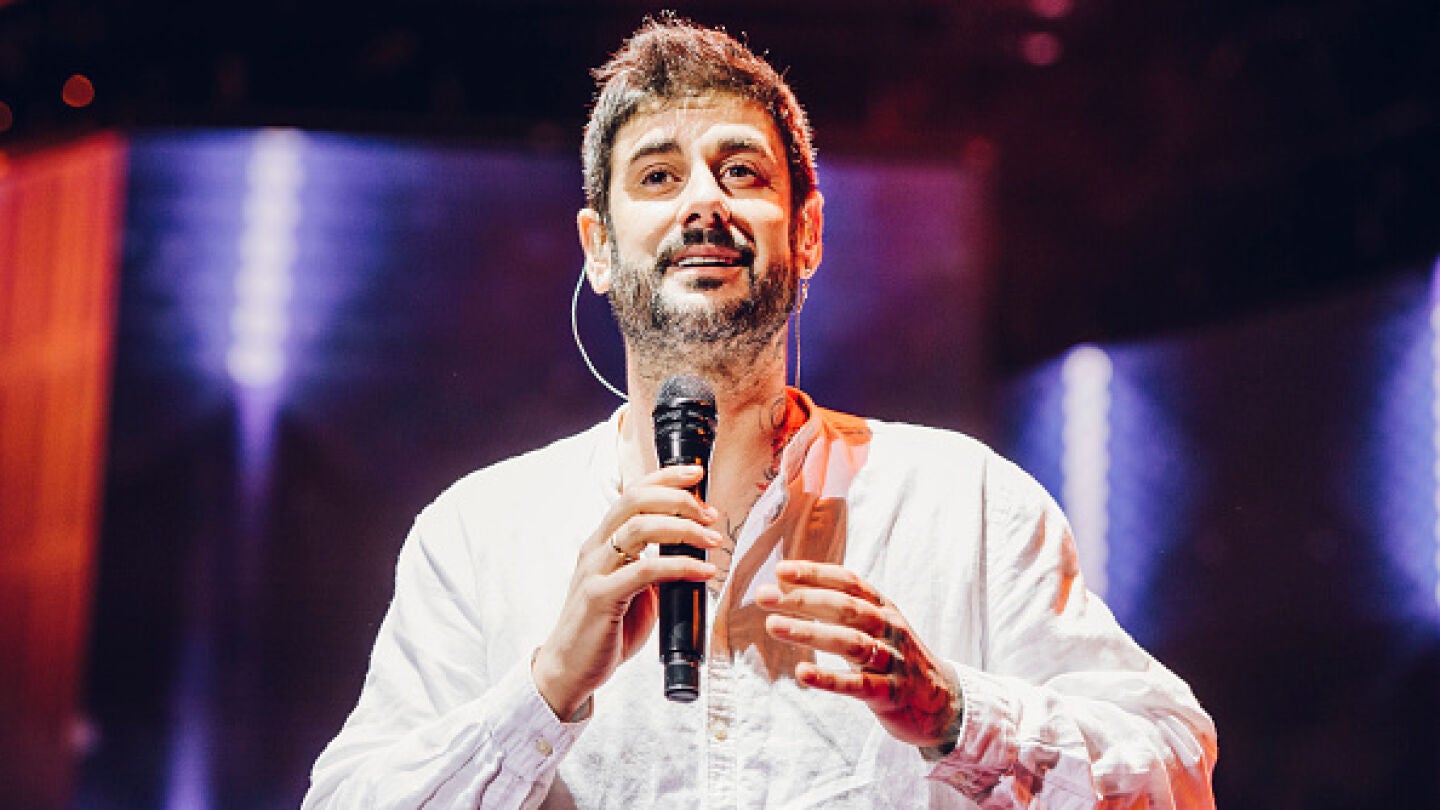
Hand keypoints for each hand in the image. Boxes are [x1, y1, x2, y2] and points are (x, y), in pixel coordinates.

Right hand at [532, 465, 722, 719]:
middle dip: (676, 498)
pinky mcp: (599, 597)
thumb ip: (655, 569)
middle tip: (709, 513)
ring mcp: (594, 571)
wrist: (571, 671)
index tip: (696, 474)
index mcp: (602, 542)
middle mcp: (595, 549)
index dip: (664, 478)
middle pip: (634, 501)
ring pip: (638, 528)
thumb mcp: (634, 592)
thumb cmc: (605, 631)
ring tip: (711, 541)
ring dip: (682, 529)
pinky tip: (702, 573)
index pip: (632, 494)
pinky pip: (644, 571)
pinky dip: (679, 566)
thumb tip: (692, 555)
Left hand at [757, 561, 961, 749]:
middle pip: (846, 608)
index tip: (781, 570)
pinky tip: (803, 673)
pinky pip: (859, 684)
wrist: (943, 702)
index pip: (848, 582)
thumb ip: (840, 606)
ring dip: (810, 633)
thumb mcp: (876, 625)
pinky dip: (829, 679)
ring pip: (851, 643)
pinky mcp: (890, 694)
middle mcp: (890, 629)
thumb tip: (787, 584)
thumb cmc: (896, 658)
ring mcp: (892, 662)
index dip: (815, 573)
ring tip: (774, 626)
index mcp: (884, 608)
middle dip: (803, 599)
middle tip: (764, 597)